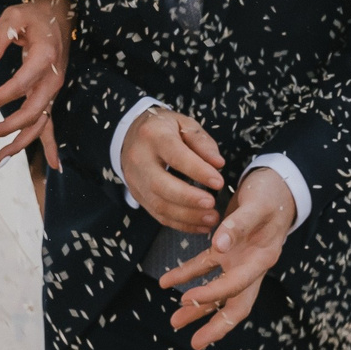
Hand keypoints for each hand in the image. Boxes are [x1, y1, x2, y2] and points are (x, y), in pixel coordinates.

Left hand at [0, 0, 68, 168]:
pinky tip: (54, 165)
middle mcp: (53, 78)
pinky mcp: (50, 94)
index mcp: (45, 58)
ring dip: (21, 143)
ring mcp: (54, 89)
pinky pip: (51, 122)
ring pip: (41, 123)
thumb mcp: (12, 17)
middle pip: (33, 113)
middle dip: (7, 129)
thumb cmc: (32, 15)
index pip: (19, 86)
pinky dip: (51, 144)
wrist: (58, 14)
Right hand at [120, 108, 225, 233]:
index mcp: (153, 136)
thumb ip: (202, 142)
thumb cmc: (164, 129)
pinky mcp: (137, 195)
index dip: (197, 171)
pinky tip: (200, 225)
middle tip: (212, 205)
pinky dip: (180, 224)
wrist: (131, 135)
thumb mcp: (184, 124)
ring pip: (158, 204)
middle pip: (160, 185)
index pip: (175, 155)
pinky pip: (158, 214)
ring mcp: (135, 180)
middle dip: (189, 198)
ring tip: (211, 218)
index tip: (219, 182)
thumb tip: (218, 164)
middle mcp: (139, 159)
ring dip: (187, 216)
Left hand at [160, 168, 294, 349]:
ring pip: (217, 290)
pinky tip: (166, 283)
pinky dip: (186, 275)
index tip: (188, 298)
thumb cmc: (271, 193)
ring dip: (197, 306)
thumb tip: (218, 247)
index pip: (237, 286)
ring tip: (174, 321)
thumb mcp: (257, 205)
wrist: (277, 182)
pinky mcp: (226, 249)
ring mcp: (238, 260)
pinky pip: (204, 267)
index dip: (213, 295)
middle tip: (195, 343)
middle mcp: (251, 266)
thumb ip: (239, 225)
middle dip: (215, 325)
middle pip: (235, 304)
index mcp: (263, 259)